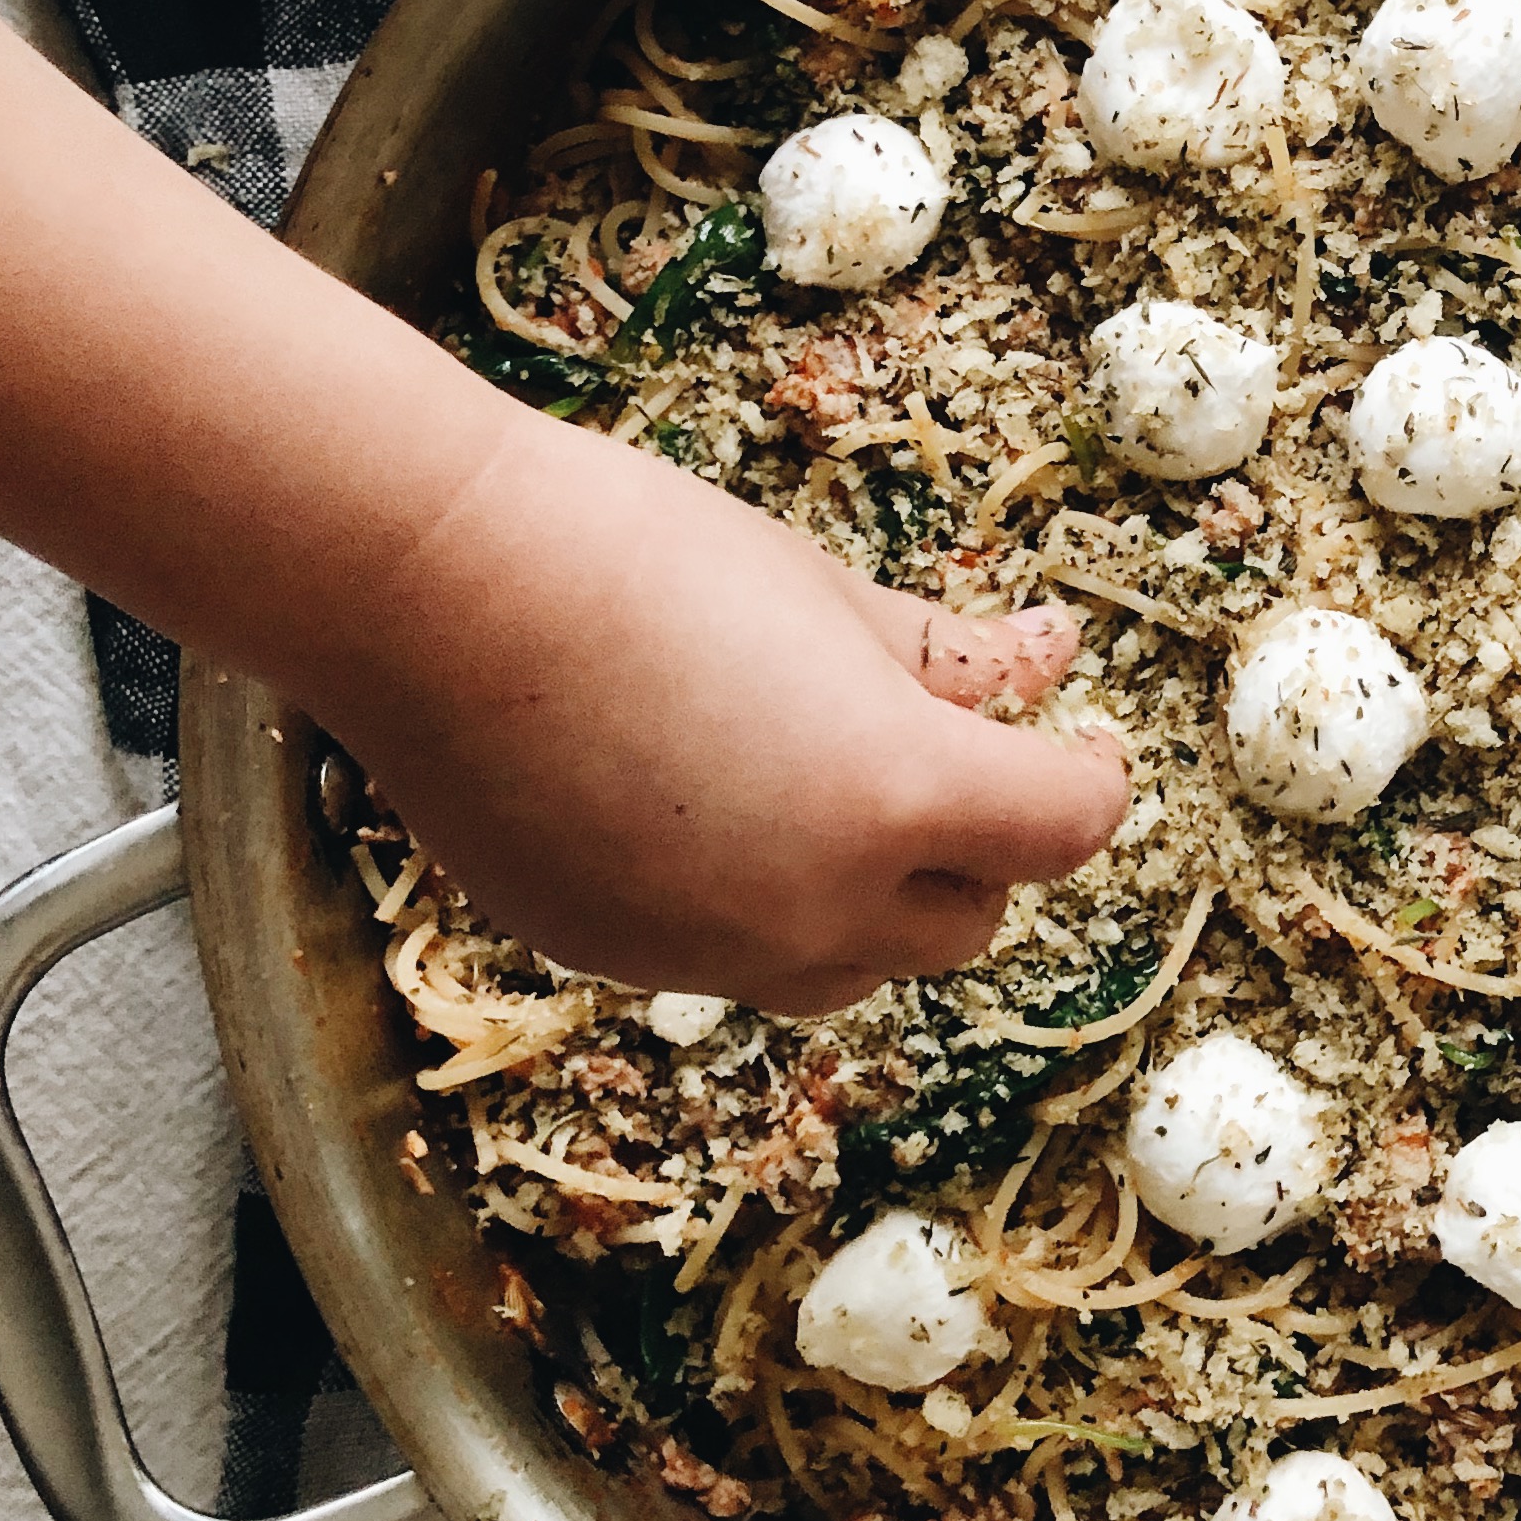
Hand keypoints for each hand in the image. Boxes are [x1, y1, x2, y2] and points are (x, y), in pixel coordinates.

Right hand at [315, 409, 1132, 1013]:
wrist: (431, 590)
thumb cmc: (636, 555)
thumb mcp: (827, 592)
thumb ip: (949, 656)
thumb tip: (1050, 655)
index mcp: (895, 796)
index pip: (1063, 831)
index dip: (1089, 782)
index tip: (1080, 744)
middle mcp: (815, 907)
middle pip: (965, 920)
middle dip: (975, 846)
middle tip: (947, 753)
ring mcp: (710, 951)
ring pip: (851, 965)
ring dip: (871, 896)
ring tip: (820, 783)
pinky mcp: (616, 959)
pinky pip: (732, 957)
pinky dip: (754, 902)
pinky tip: (701, 803)